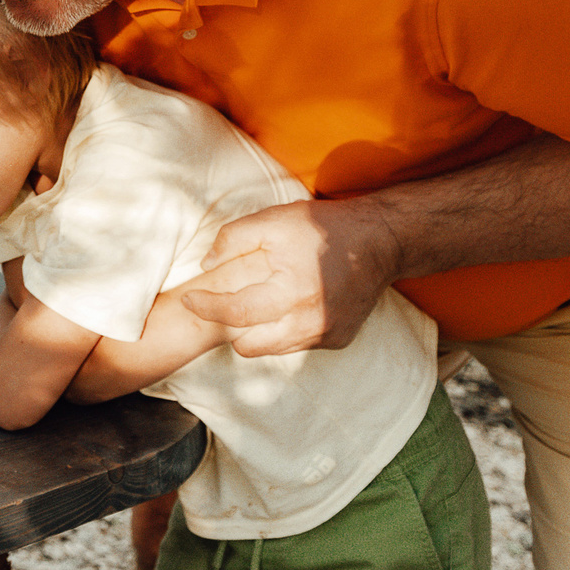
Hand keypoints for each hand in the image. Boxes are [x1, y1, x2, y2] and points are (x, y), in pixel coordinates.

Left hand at [178, 197, 400, 356]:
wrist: (381, 241)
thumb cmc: (323, 228)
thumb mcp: (273, 220)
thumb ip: (233, 239)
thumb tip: (206, 265)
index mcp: (292, 293)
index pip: (235, 314)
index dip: (206, 308)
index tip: (188, 299)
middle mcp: (311, 323)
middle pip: (250, 346)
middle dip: (230, 328)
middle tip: (224, 304)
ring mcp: (327, 335)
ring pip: (272, 349)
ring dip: (257, 331)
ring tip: (256, 301)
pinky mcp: (338, 340)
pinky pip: (297, 345)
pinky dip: (284, 329)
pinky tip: (287, 304)